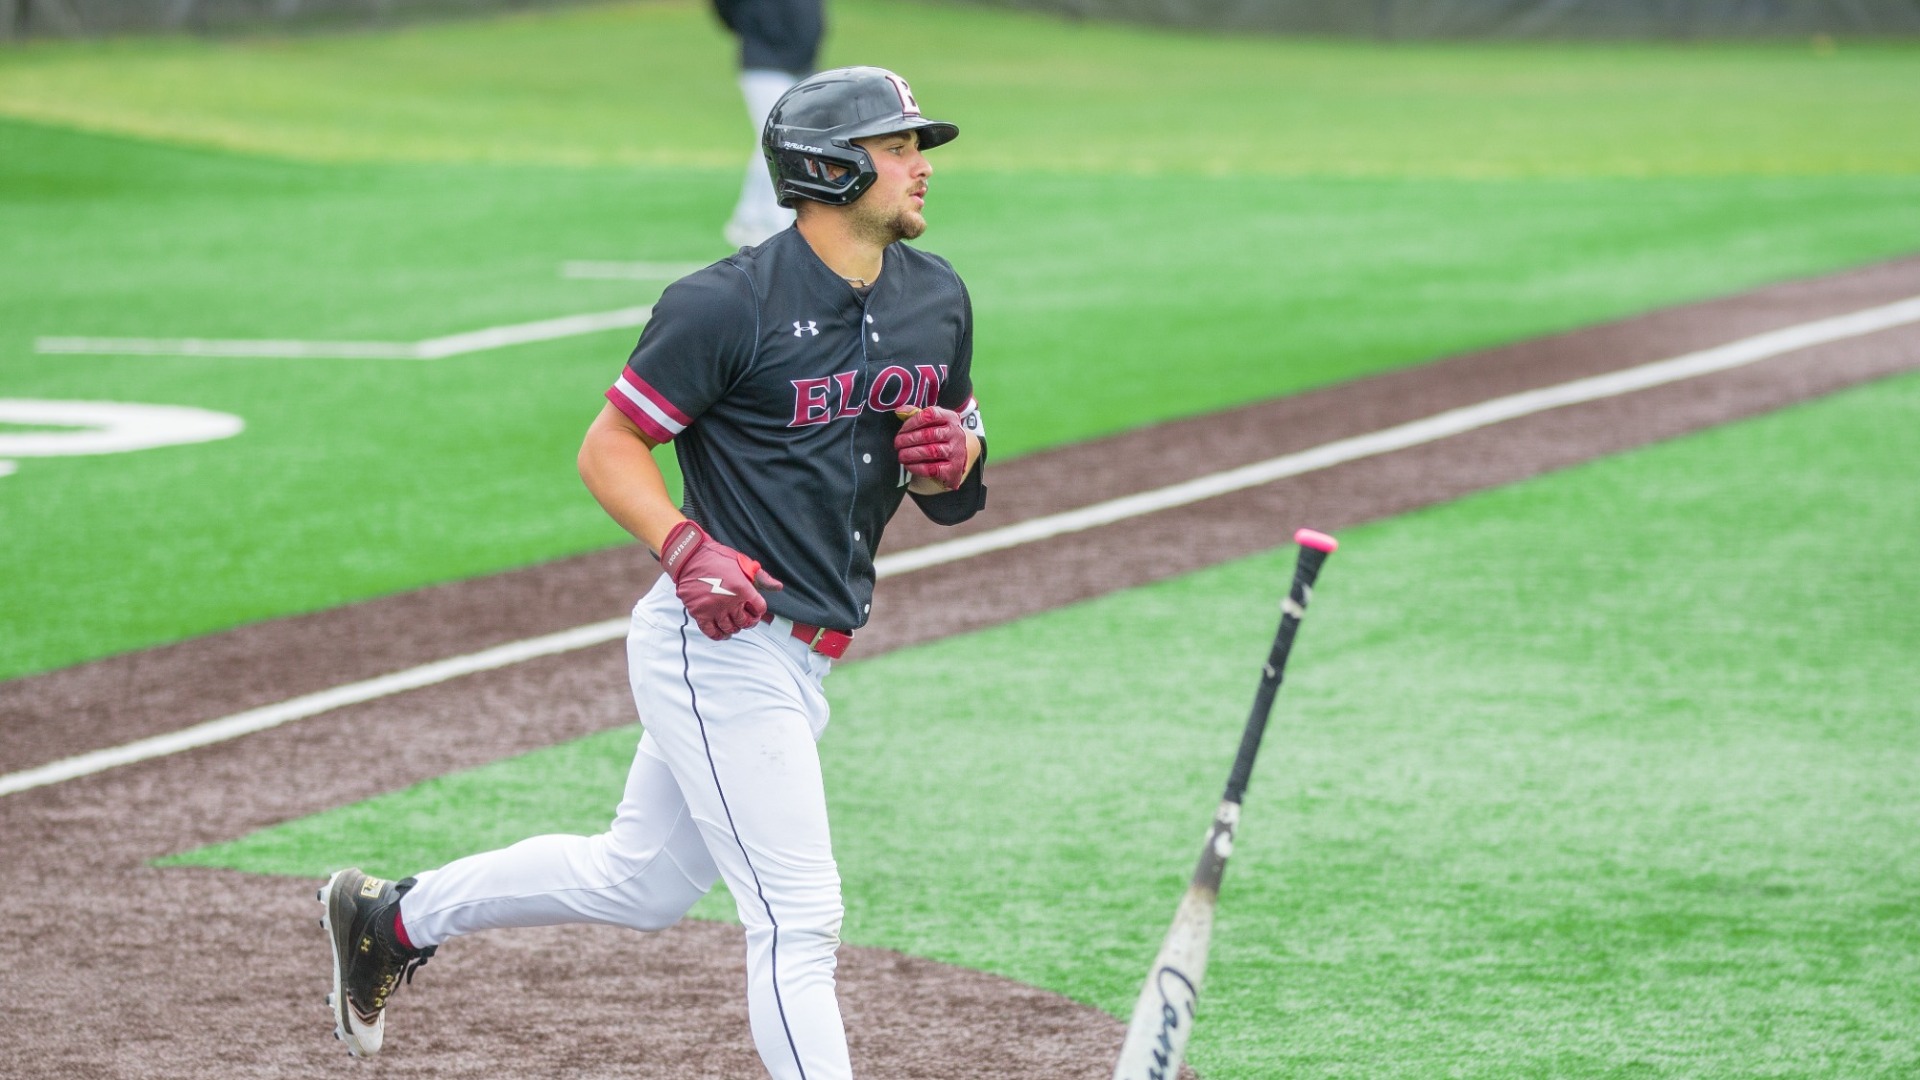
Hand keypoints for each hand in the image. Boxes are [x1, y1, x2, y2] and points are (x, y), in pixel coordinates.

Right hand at [658, 520, 783, 639]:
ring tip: (733, 625)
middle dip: (748, 622)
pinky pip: (711, 631)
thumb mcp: (743, 563)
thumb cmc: (717, 557)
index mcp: (743, 588)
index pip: (759, 608)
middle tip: (745, 619)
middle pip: (745, 621)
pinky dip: (718, 635)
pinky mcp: (699, 613)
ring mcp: (714, 608)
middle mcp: (730, 601)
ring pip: (729, 628)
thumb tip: (778, 587)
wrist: (690, 556)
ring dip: (734, 628)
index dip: (759, 610)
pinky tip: (722, 634)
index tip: (755, 610)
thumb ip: (761, 577)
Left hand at [893, 406, 968, 489]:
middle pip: (928, 434)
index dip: (912, 421)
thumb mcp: (932, 421)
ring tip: (901, 455)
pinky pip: (932, 469)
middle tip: (897, 444)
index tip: (902, 430)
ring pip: (930, 452)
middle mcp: (956, 433)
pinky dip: (917, 468)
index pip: (930, 415)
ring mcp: (956, 451)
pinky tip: (908, 465)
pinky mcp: (954, 468)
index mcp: (950, 418)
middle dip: (908, 440)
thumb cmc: (940, 435)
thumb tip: (899, 412)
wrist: (957, 455)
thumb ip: (915, 414)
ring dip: (911, 454)